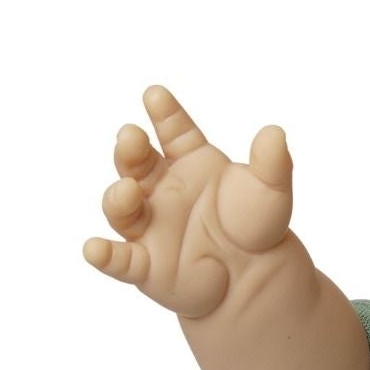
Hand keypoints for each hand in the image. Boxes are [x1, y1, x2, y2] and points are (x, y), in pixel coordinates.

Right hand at [82, 85, 313, 319]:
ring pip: (122, 207)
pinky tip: (93, 250)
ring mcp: (149, 224)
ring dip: (118, 197)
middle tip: (131, 136)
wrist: (257, 274)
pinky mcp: (146, 264)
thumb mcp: (270, 192)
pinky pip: (120, 260)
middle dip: (130, 148)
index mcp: (189, 161)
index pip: (172, 130)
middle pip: (136, 162)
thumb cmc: (255, 225)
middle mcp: (160, 188)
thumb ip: (272, 164)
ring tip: (128, 190)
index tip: (155, 95)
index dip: (163, 113)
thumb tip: (276, 134)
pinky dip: (104, 256)